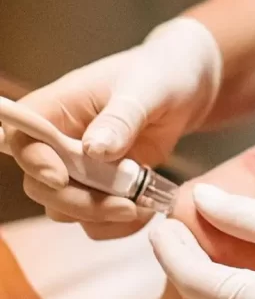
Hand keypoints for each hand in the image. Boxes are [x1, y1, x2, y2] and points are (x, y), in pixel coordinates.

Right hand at [4, 18, 220, 238]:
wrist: (188, 88)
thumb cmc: (162, 74)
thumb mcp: (146, 90)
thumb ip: (120, 118)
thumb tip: (93, 149)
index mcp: (59, 106)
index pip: (22, 138)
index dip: (34, 162)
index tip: (61, 177)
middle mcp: (61, 139)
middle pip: (40, 184)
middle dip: (77, 201)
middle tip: (124, 205)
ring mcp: (80, 167)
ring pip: (65, 206)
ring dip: (100, 216)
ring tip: (142, 206)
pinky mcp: (102, 186)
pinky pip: (95, 218)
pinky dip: (118, 223)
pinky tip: (147, 208)